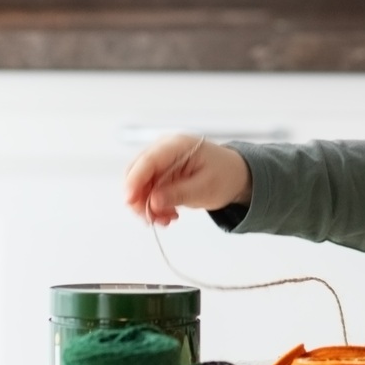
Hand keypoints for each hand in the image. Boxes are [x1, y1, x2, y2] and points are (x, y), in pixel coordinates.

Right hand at [123, 134, 249, 225]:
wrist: (235, 176)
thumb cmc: (225, 175)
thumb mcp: (205, 188)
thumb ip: (178, 194)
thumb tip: (153, 202)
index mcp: (178, 145)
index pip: (149, 160)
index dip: (135, 180)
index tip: (130, 200)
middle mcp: (164, 149)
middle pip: (137, 172)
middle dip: (140, 198)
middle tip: (152, 219)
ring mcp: (161, 162)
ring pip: (139, 185)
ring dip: (147, 206)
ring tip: (167, 219)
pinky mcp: (160, 174)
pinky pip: (147, 191)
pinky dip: (153, 206)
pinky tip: (168, 215)